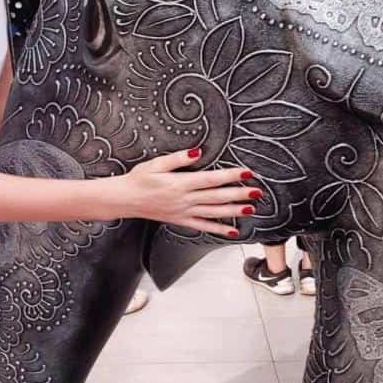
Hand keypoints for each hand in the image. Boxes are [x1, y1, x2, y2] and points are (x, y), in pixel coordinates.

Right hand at [118, 148, 259, 237]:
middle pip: (216, 197)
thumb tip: (197, 151)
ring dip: (233, 211)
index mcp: (179, 183)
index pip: (210, 179)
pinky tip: (233, 231)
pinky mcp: (181, 220)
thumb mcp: (156, 163)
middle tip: (257, 191)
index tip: (246, 173)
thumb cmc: (139, 179)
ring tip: (250, 208)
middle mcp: (184, 199)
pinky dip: (218, 229)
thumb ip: (178, 159)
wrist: (125, 200)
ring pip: (213, 213)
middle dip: (238, 194)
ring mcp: (184, 212)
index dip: (230, 176)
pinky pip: (203, 226)